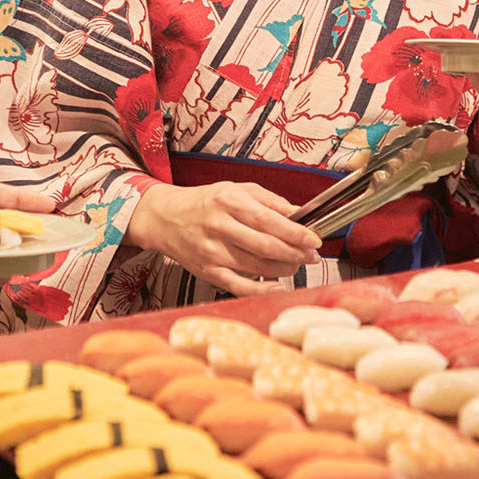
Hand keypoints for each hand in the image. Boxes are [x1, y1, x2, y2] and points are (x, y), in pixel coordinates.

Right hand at [126, 181, 321, 296]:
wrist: (164, 218)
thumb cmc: (204, 202)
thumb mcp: (236, 189)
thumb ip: (269, 200)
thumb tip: (298, 213)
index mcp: (229, 201)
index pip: (269, 220)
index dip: (296, 233)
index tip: (314, 239)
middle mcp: (219, 227)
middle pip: (266, 246)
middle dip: (295, 254)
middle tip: (311, 256)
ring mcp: (212, 252)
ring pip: (257, 266)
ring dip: (284, 269)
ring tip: (296, 264)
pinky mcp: (207, 272)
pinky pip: (239, 286)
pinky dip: (261, 289)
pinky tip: (277, 286)